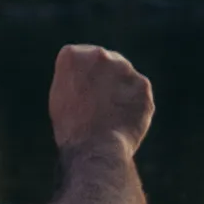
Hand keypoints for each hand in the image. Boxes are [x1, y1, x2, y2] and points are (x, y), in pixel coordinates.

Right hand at [46, 40, 157, 154]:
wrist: (95, 148)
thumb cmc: (71, 126)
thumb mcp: (60, 95)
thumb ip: (75, 76)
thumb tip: (88, 72)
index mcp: (72, 55)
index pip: (80, 57)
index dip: (82, 77)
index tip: (82, 93)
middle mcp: (99, 55)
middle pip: (105, 61)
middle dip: (104, 77)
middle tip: (98, 103)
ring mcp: (124, 68)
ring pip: (124, 75)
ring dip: (120, 89)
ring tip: (110, 114)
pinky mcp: (143, 85)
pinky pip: (138, 92)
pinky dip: (134, 104)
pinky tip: (123, 118)